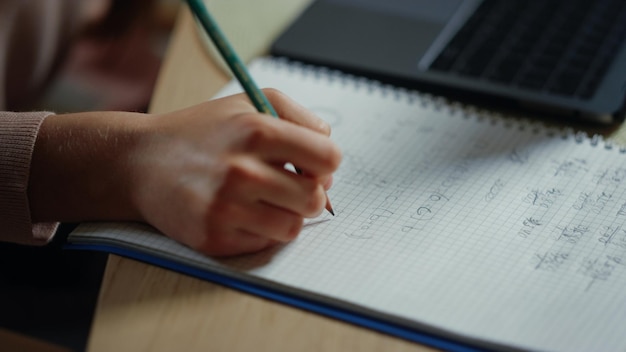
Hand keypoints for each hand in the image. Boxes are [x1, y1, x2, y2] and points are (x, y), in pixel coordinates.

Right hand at [131, 89, 340, 254]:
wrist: (141, 162)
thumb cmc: (202, 131)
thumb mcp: (250, 101)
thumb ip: (299, 116)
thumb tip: (329, 153)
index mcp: (257, 131)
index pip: (328, 158)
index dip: (326, 163)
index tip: (312, 164)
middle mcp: (242, 171)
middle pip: (315, 198)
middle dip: (311, 192)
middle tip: (292, 184)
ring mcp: (226, 208)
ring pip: (293, 227)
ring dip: (288, 214)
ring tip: (268, 199)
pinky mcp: (214, 238)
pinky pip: (264, 243)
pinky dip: (262, 230)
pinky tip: (244, 212)